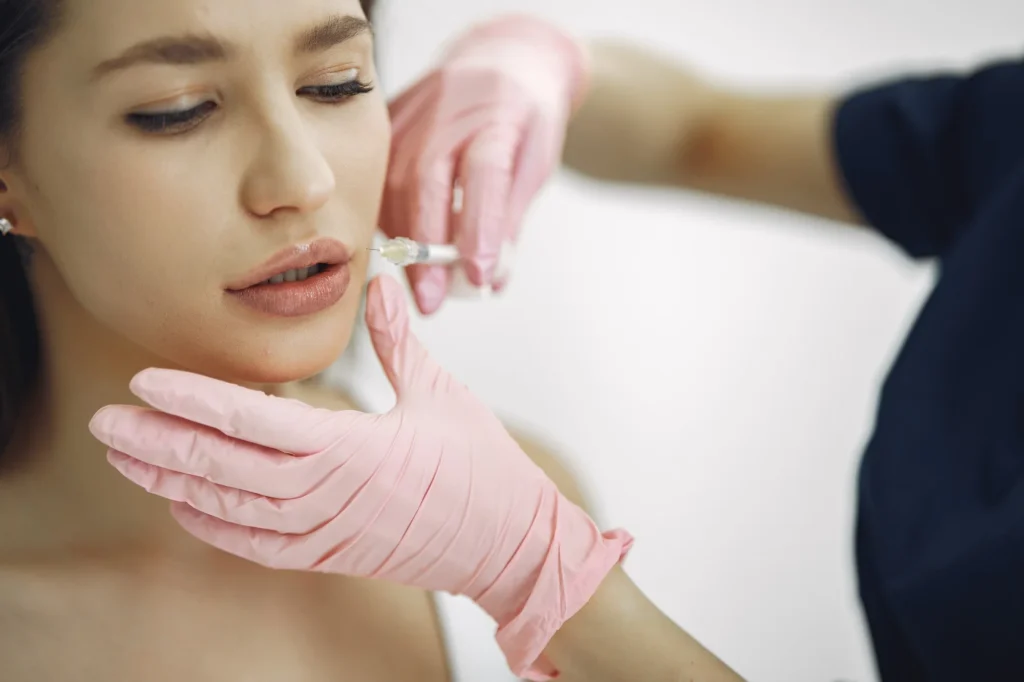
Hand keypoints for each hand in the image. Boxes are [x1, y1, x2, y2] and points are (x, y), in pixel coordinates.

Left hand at [89, 274, 630, 680]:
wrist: (512, 544)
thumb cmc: (484, 471)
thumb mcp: (442, 393)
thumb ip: (398, 339)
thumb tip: (378, 283)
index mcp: (354, 449)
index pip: (254, 421)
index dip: (195, 401)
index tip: (148, 382)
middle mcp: (329, 495)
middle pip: (225, 469)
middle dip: (159, 444)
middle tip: (106, 423)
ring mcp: (327, 532)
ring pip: (231, 510)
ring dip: (174, 484)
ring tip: (129, 460)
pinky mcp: (332, 555)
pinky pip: (259, 547)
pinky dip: (215, 529)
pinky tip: (184, 509)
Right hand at [381, 15, 587, 313]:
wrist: (505, 58)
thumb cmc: (525, 119)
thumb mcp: (535, 163)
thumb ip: (510, 220)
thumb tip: (492, 281)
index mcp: (499, 114)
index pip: (485, 175)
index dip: (480, 228)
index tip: (480, 277)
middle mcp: (451, 109)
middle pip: (428, 180)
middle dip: (427, 249)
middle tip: (431, 301)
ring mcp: (415, 110)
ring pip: (396, 182)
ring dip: (404, 242)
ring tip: (419, 287)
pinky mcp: (389, 118)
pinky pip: (379, 175)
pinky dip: (389, 218)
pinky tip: (403, 248)